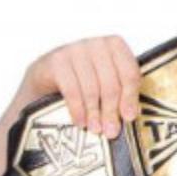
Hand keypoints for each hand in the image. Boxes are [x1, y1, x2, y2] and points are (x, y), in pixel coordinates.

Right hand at [24, 35, 139, 138]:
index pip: (129, 73)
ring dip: (94, 113)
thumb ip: (122, 94)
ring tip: (96, 129)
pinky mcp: (56, 60)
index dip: (130, 97)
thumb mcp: (106, 84)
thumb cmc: (85, 81)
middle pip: (110, 83)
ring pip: (91, 88)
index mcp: (116, 46)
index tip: (128, 117)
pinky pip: (71, 89)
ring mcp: (75, 50)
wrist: (46, 79)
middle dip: (111, 110)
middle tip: (111, 131)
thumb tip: (130, 116)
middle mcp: (96, 44)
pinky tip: (80, 122)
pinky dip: (77, 109)